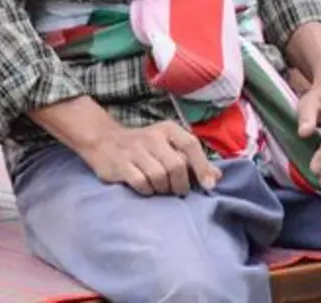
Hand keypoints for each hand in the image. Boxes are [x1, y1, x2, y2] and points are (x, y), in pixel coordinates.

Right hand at [80, 119, 220, 196]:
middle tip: (177, 191)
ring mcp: (135, 150)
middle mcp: (152, 137)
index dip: (202, 167)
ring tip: (160, 188)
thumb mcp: (168, 146)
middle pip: (176, 166)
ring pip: (159, 177)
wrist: (103, 140)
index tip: (208, 186)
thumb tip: (217, 177)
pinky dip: (147, 191)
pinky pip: (141, 183)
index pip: (191, 144)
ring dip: (163, 189)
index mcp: (167, 130)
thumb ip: (192, 160)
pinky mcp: (120, 164)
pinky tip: (145, 188)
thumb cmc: (144, 148)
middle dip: (180, 185)